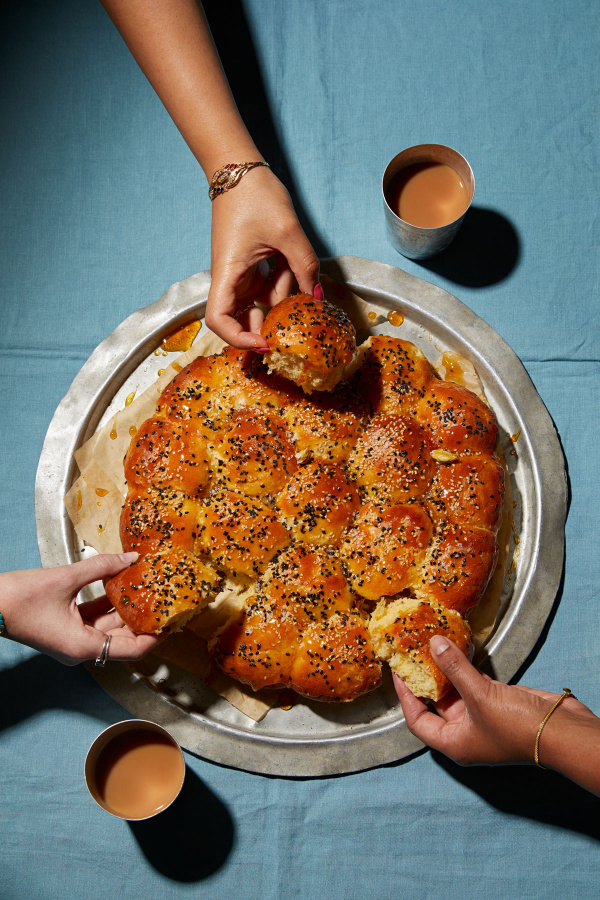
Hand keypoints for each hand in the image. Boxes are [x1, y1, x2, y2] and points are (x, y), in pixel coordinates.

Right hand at [0, 552, 159, 665]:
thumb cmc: (18, 599)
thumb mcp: (66, 578)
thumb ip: (102, 567)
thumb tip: (130, 558)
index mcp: (83, 647)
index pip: (133, 650)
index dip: (154, 636)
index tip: (171, 620)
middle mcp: (80, 649)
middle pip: (123, 639)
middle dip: (143, 619)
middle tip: (163, 600)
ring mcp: (72, 640)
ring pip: (108, 627)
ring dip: (125, 610)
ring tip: (147, 589)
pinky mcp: (65, 629)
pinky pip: (93, 620)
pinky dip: (107, 606)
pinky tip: (121, 586)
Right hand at [205, 166, 319, 348]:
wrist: (242, 170)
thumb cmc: (255, 196)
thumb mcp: (287, 231)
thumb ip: (305, 266)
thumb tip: (316, 298)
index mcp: (227, 273)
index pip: (219, 320)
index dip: (238, 338)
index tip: (264, 342)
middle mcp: (230, 279)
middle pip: (244, 316)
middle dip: (271, 318)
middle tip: (297, 314)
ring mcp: (240, 274)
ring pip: (262, 301)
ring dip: (283, 294)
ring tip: (296, 269)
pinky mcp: (251, 267)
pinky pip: (268, 286)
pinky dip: (283, 282)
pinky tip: (294, 267)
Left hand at [394, 634, 590, 765]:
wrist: (561, 731)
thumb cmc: (517, 726)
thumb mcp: (479, 696)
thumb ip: (454, 669)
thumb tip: (433, 644)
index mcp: (454, 742)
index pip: (417, 721)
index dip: (405, 698)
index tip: (397, 672)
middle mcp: (465, 733)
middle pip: (435, 705)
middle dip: (425, 679)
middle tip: (413, 652)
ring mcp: (482, 718)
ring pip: (456, 691)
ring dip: (446, 670)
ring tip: (432, 644)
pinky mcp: (498, 703)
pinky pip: (475, 684)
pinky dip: (467, 667)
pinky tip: (460, 648)